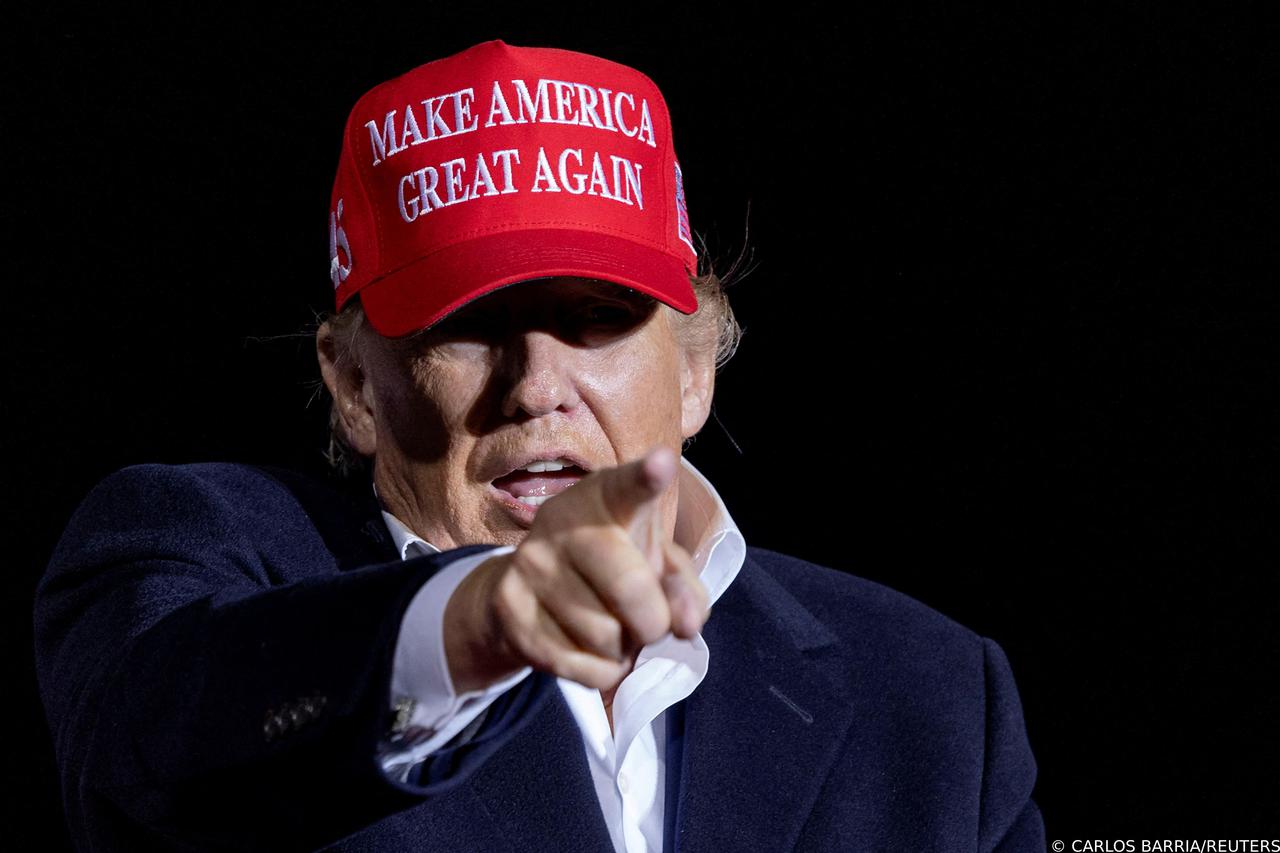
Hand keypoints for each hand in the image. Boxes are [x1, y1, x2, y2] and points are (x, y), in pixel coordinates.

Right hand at [443, 446, 708, 692]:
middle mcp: (560, 523)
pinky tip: (588, 648)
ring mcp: (529, 566)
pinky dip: (603, 671)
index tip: (662, 462)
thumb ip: (684, 587)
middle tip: (649, 622)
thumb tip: (684, 623)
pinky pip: (583, 667)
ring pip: (607, 638)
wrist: (528, 593)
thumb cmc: (612, 567)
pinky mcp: (511, 612)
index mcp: (604, 497)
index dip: (647, 477)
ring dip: (624, 648)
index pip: (627, 488)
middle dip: (653, 621)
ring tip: (611, 627)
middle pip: (629, 588)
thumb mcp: (656, 564)